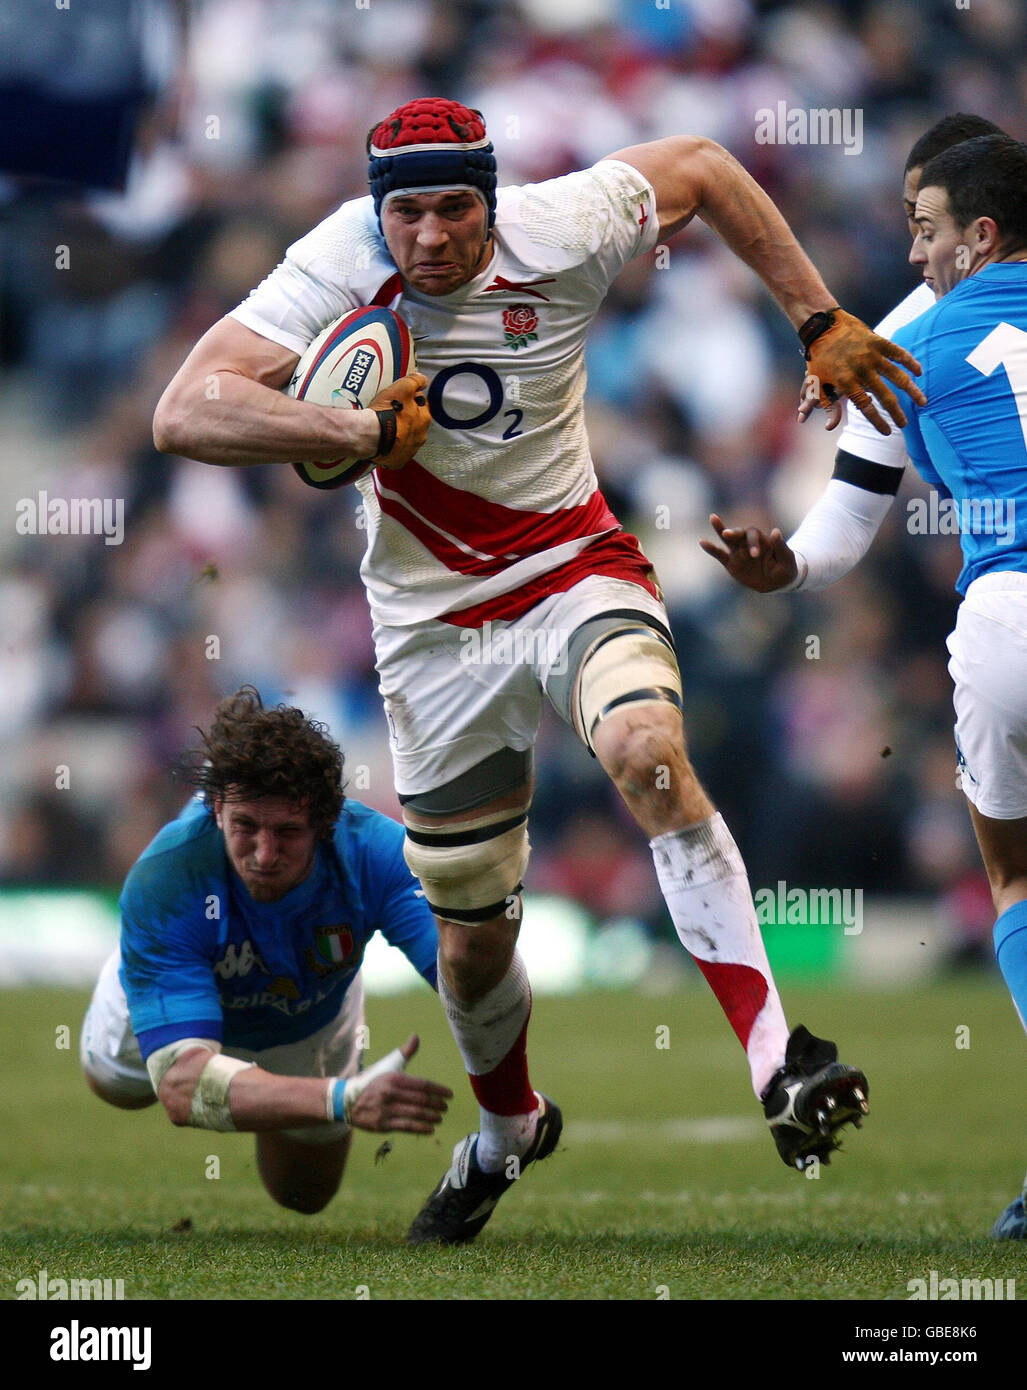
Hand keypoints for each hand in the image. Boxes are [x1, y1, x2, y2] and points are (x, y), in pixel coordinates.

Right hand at [342, 1034, 451, 1134]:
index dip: (438, 1090)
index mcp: (394, 1078)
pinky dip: (420, 1128)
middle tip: (446, 1106)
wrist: (346, 1099)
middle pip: (421, 1100)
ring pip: (415, 1114)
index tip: (449, 1094)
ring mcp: (386, 1110)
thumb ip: (404, 1053)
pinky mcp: (382, 1124)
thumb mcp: (387, 1065)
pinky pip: (406, 1127)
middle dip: (436, 1104)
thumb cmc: (372, 1081)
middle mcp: (390, 1093)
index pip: (422, 1084)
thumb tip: (416, 1036)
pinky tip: (430, 1128)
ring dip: (431, 1116)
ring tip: (440, 1117)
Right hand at [368, 372, 430, 469]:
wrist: (369, 435)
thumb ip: (416, 380)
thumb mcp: (403, 387)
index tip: (400, 399)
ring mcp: (409, 451)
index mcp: (424, 419)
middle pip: (415, 423)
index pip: (421, 405)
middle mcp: (420, 437)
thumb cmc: (386, 412)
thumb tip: (424, 380)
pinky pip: (396, 452)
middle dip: (406, 417)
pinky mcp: (397, 460)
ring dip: (399, 432)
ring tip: (385, 426)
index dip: (410, 400)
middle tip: (391, 412)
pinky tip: (382, 440)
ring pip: (406, 438)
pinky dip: (391, 446)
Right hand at [700, 513, 798, 592]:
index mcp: (762, 540)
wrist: (776, 583)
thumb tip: (775, 531)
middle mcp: (748, 543)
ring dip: (720, 529)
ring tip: (713, 518)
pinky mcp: (731, 563)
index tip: (755, 555)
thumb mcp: (787, 560)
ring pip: (727, 539)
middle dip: (734, 533)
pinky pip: (719, 555)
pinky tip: (702, 542)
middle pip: (739, 533)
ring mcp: (738, 552)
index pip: (754, 535)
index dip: (753, 543)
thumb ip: (781, 546)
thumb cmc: (784, 568)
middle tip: (728, 535)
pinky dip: (711, 549)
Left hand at [805, 309, 923, 435]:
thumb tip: (830, 428)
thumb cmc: (819, 359)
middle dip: (896, 413)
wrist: (822, 327)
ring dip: (912, 391)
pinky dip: (910, 362)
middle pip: (885, 396)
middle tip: (904, 424)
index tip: (887, 432)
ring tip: (922, 402)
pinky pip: (899, 353)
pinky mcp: (878, 341)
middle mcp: (861, 370)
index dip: (877, 421)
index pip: (866, 408)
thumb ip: (827, 406)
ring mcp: (871, 355)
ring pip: (898, 376)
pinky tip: (918, 373)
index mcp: (846, 383)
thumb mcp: (817, 384)